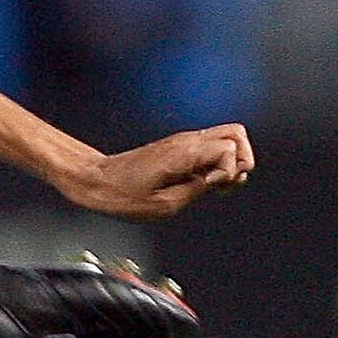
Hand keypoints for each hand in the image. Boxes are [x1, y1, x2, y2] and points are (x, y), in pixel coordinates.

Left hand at [57, 124, 253, 218]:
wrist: (97, 181)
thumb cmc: (123, 194)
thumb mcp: (165, 204)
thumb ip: (199, 190)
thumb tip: (222, 180)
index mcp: (183, 152)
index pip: (230, 148)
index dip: (229, 171)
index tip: (211, 185)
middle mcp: (186, 140)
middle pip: (236, 133)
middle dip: (241, 159)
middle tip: (225, 183)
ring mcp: (183, 141)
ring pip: (227, 136)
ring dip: (231, 160)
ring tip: (217, 183)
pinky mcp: (178, 147)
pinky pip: (211, 146)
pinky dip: (218, 162)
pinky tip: (205, 181)